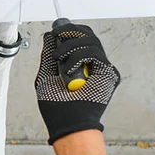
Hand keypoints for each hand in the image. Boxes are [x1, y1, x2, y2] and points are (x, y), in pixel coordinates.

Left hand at [34, 20, 120, 144]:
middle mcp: (92, 65)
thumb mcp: (46, 75)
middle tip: (58, 35)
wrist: (67, 123)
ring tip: (59, 59)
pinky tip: (69, 69)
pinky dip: (78, 56)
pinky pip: (94, 53)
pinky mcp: (108, 73)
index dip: (69, 31)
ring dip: (70, 46)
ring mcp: (101, 69)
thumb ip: (49, 55)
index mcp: (79, 65)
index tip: (55, 31)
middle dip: (70, 32)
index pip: (80, 39)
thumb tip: (49, 36)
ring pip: (91, 40)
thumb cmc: (56, 107)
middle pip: (88, 35)